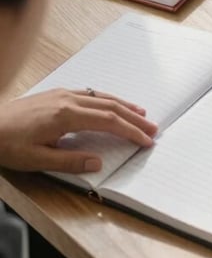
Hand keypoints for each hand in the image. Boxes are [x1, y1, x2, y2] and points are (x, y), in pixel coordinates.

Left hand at [0, 90, 156, 173]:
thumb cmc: (6, 143)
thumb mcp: (36, 160)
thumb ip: (69, 162)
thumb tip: (97, 164)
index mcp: (65, 115)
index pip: (108, 122)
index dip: (130, 132)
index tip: (145, 141)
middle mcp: (67, 100)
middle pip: (110, 107)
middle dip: (134, 118)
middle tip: (153, 128)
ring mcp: (61, 94)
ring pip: (101, 96)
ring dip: (123, 105)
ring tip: (141, 113)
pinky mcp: (55, 94)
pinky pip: (89, 93)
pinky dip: (106, 99)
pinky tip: (111, 104)